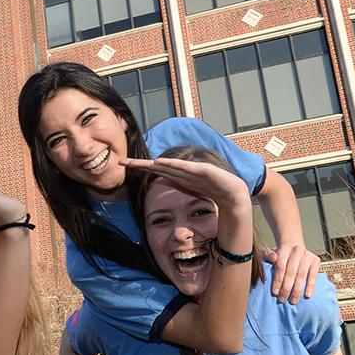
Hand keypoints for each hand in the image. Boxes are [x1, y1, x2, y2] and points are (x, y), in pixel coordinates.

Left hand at [119, 157, 250, 211]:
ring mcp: (191, 169)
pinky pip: (182, 168)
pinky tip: (159, 163)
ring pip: (166, 166)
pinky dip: (170, 165)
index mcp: (178, 175)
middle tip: (121, 161)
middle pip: (155, 166)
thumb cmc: (213, 189)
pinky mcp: (201, 170)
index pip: (155, 170)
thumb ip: (180, 185)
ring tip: (134, 162)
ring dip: (149, 164)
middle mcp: (181, 171)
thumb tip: (168, 183)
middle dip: (138, 164)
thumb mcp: (190, 189)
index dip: (140, 167)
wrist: (233, 192)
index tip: (125, 166)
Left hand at [264, 244, 319, 303]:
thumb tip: (273, 258)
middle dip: (286, 288)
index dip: (277, 281)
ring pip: (301, 276)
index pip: (280, 267)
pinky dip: (311, 286)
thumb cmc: (281, 255)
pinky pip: (313, 276)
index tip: (275, 293)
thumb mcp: (270, 253)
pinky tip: (307, 295)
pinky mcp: (316, 261)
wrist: (294, 248)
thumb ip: (268, 255)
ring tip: (293, 301)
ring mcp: (307, 256)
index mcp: (284, 249)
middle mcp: (297, 251)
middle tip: (282, 299)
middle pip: (291, 273)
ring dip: (297, 290)